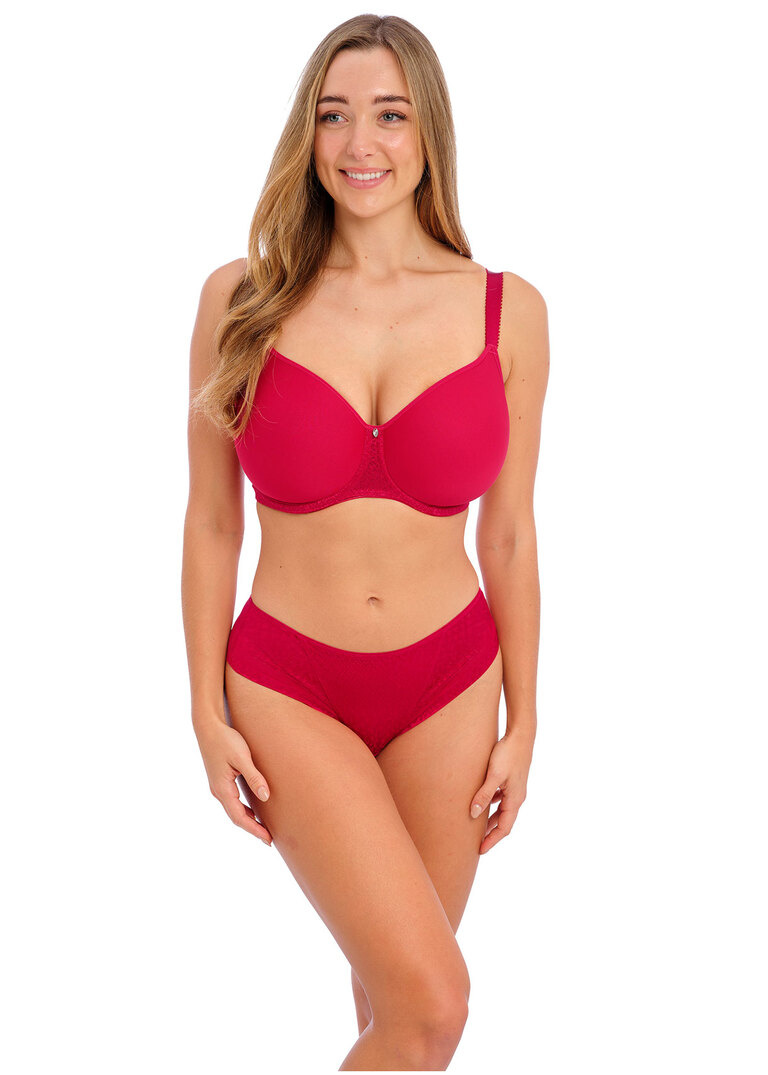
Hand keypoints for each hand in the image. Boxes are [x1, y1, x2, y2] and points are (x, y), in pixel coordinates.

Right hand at [194, 720, 273, 846]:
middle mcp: (218, 791)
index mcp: (222, 789)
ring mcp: (217, 786)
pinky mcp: (220, 780)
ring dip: (248, 819)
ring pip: (234, 809)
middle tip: (269, 839)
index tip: (268, 840)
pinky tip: (254, 809)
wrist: (207, 726)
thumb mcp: (242, 757)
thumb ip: (254, 777)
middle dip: (252, 828)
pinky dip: (243, 809)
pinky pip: (232, 801)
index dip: (254, 829)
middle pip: (236, 817)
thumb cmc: (226, 740)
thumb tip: (265, 797)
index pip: (239, 817)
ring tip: (263, 828)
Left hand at [470, 727, 533, 854]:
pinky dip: (492, 805)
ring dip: (491, 819)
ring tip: (476, 826)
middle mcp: (517, 797)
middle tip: (476, 842)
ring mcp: (515, 789)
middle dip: (491, 833)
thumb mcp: (493, 775)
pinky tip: (482, 802)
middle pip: (504, 821)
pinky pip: (501, 799)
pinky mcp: (511, 780)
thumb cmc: (508, 753)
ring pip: (502, 810)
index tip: (480, 850)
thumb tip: (473, 814)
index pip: (504, 828)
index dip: (492, 840)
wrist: (521, 735)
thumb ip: (483, 794)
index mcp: (515, 799)